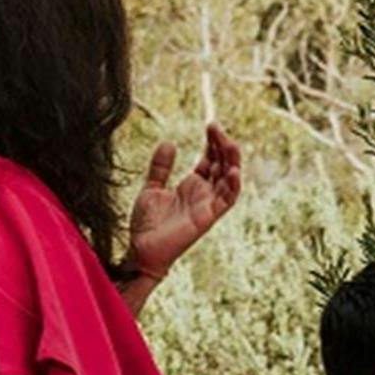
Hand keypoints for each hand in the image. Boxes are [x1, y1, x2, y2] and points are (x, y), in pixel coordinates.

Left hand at [126, 123, 241, 280]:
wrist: (140, 249)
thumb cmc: (146, 224)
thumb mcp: (151, 187)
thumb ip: (161, 167)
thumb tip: (169, 142)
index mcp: (192, 186)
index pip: (210, 160)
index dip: (213, 143)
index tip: (211, 125)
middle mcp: (203, 194)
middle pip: (222, 166)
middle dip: (223, 146)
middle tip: (217, 127)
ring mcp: (207, 205)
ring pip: (229, 180)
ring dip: (233, 162)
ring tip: (230, 143)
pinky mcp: (208, 218)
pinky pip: (227, 200)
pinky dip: (234, 186)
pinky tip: (233, 170)